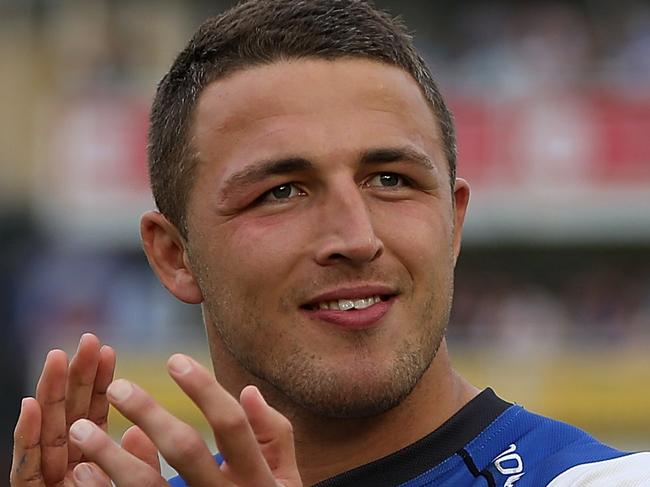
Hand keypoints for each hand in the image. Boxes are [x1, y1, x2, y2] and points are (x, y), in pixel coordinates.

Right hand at [10, 333, 123, 485]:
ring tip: (57, 356)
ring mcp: (47, 479)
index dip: (99, 382)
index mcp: (92, 459)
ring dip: (50, 392)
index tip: (107, 350)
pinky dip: (26, 436)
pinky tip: (29, 404)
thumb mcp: (136, 486)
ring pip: (46, 431)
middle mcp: (67, 464)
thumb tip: (137, 431)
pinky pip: (26, 468)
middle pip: (69, 414)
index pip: (94, 414)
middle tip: (88, 339)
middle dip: (76, 375)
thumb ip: (139, 462)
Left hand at [66, 354, 301, 485]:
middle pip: (184, 449)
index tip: (174, 359)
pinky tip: (82, 472)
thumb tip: (248, 391)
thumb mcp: (286, 475)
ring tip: (81, 429)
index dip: (203, 389)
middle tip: (117, 386)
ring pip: (148, 486)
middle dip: (149, 413)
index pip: (230, 422)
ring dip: (110, 456)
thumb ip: (274, 434)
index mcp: (256, 474)